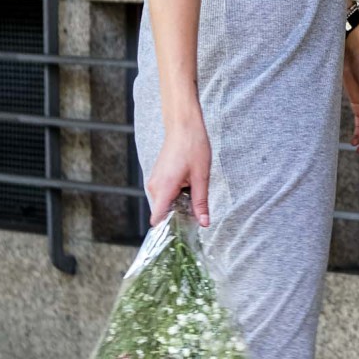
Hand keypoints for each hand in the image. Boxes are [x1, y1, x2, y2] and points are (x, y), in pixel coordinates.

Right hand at [146, 109, 211, 226]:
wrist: (184, 125)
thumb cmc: (193, 147)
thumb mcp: (201, 177)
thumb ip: (201, 202)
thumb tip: (204, 222)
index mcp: (164, 188)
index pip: (157, 219)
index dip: (169, 229)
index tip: (183, 233)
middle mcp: (154, 186)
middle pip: (162, 213)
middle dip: (178, 216)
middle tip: (197, 215)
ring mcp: (154, 181)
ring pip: (164, 204)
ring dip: (178, 205)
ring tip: (194, 198)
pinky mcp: (158, 177)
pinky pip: (164, 194)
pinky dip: (175, 196)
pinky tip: (189, 189)